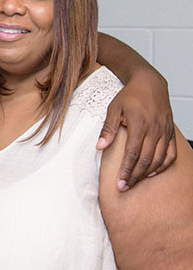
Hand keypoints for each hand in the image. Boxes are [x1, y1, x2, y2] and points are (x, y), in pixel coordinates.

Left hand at [98, 69, 175, 190]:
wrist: (149, 83)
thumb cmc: (129, 96)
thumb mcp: (113, 109)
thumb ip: (108, 129)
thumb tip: (99, 147)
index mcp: (139, 124)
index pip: (133, 153)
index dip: (126, 170)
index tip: (120, 183)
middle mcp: (154, 130)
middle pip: (146, 160)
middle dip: (135, 176)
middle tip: (125, 187)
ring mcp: (164, 132)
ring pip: (158, 159)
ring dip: (147, 173)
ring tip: (135, 181)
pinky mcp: (170, 132)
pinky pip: (170, 153)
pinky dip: (163, 165)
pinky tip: (153, 172)